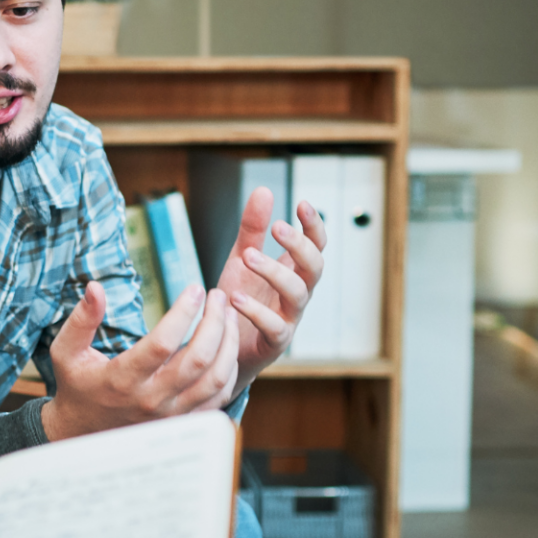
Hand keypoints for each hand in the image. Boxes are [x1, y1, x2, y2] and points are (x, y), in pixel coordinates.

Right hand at [40, 278, 238, 440]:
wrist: (83, 432)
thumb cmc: (77, 386)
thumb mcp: (67, 352)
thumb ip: (81, 320)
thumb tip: (95, 287)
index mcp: (122, 379)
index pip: (161, 343)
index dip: (183, 313)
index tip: (194, 289)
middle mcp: (150, 399)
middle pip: (198, 359)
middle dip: (215, 322)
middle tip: (218, 296)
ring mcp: (170, 414)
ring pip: (216, 379)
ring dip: (228, 344)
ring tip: (229, 316)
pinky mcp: (182, 421)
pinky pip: (219, 397)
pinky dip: (229, 370)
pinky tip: (226, 347)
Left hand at [216, 188, 327, 393]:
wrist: (221, 347)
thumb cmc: (237, 302)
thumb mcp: (241, 260)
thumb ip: (252, 230)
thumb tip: (264, 190)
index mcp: (293, 271)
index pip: (316, 246)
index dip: (314, 226)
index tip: (302, 204)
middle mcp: (296, 294)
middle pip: (315, 267)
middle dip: (300, 245)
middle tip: (277, 227)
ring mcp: (289, 318)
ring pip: (298, 293)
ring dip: (275, 272)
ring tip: (248, 257)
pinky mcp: (275, 342)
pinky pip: (275, 326)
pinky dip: (256, 311)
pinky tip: (235, 297)